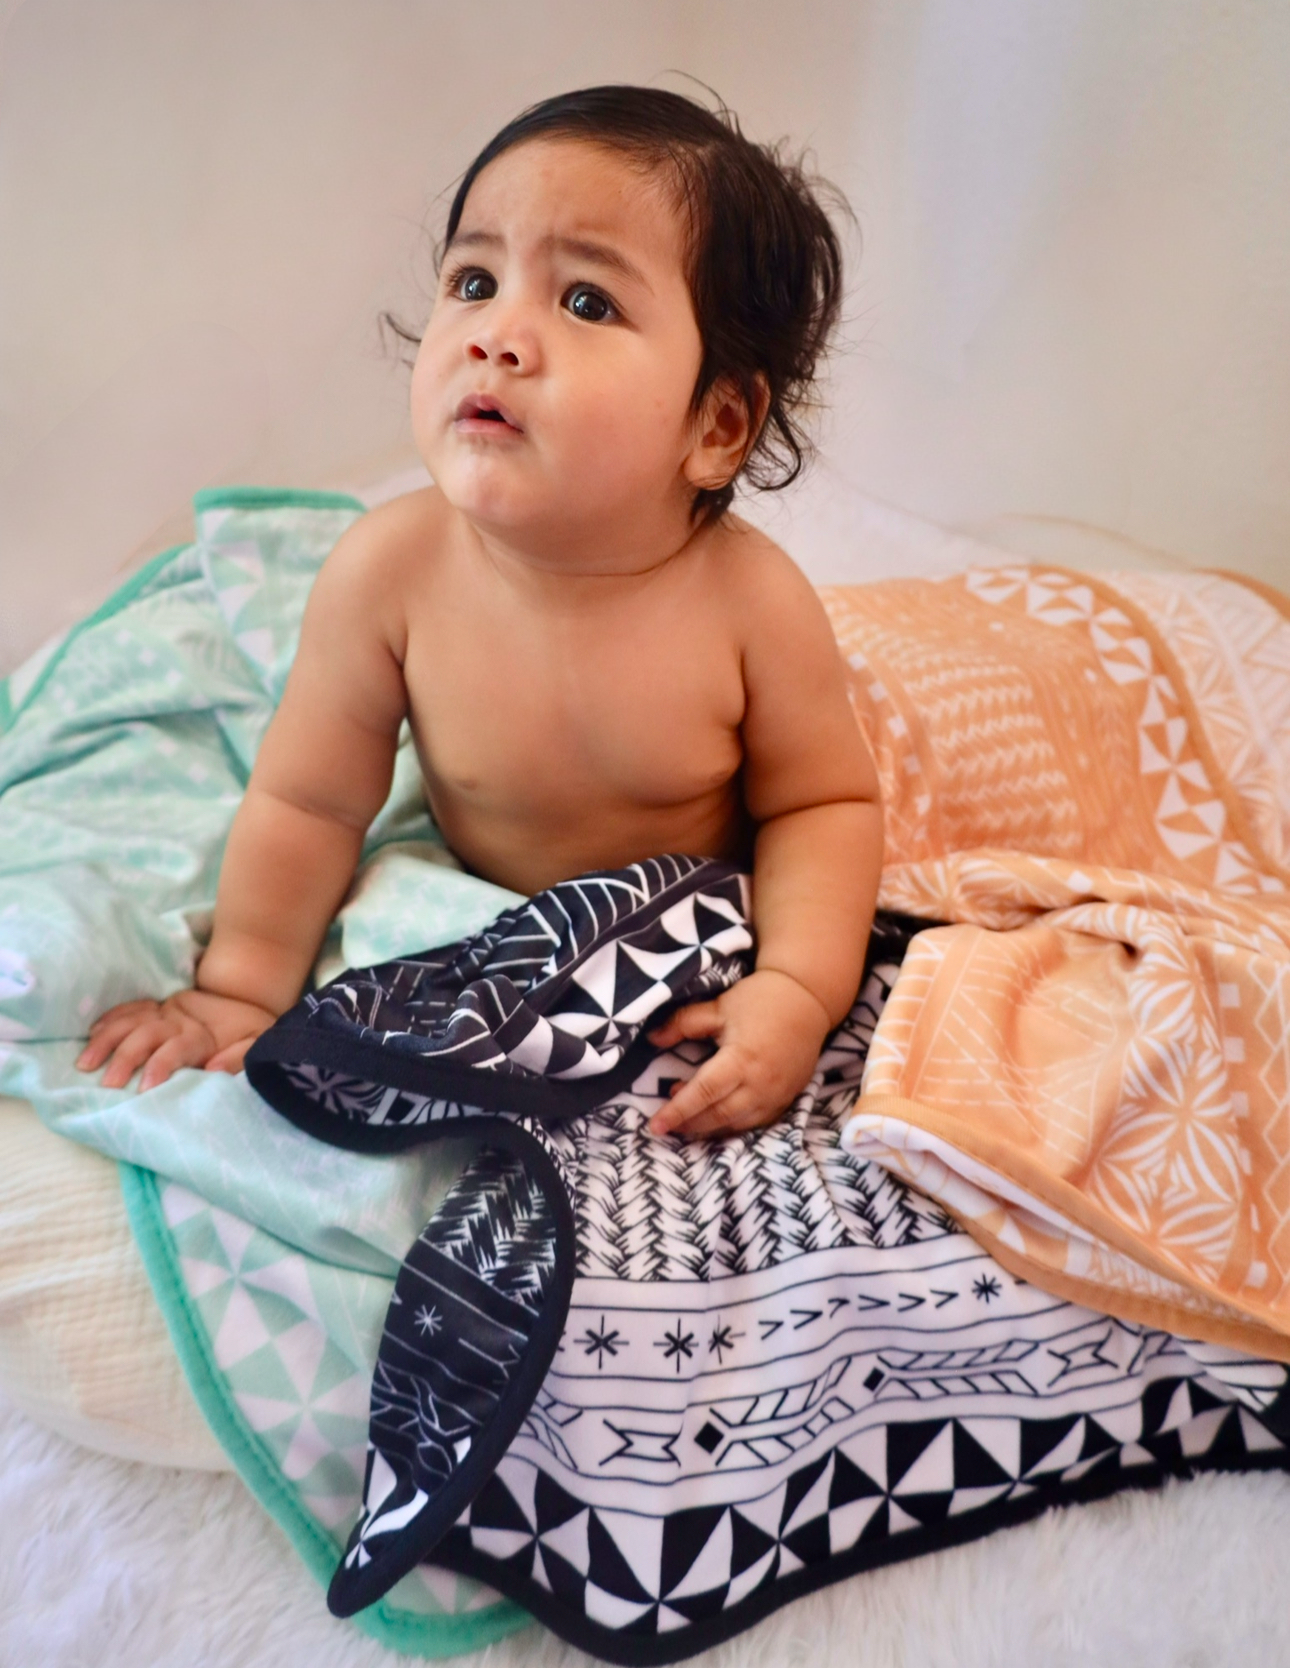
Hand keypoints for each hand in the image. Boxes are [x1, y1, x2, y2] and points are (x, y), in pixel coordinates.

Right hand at [75, 988, 278, 1091]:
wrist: (248, 996)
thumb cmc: (250, 1029)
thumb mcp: (258, 1042)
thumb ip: (240, 1056)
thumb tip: (211, 1070)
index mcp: (201, 1034)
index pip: (175, 1049)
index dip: (160, 1066)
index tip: (144, 1089)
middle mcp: (178, 1021)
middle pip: (146, 1035)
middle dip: (125, 1058)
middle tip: (107, 1084)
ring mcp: (164, 1012)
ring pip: (130, 1022)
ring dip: (105, 1040)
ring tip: (84, 1064)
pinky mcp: (158, 1007)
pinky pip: (130, 1009)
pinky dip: (110, 1018)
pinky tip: (91, 1032)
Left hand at [646, 968, 831, 1138]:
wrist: (808, 999)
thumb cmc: (761, 999)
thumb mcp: (719, 1006)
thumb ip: (683, 1023)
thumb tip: (653, 1039)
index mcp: (741, 1059)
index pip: (703, 1093)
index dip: (677, 1111)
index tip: (655, 1125)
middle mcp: (760, 1084)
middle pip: (718, 1116)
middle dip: (689, 1124)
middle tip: (666, 1124)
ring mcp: (776, 1095)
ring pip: (737, 1125)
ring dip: (708, 1129)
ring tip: (685, 1123)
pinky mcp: (787, 1099)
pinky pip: (756, 1123)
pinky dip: (732, 1127)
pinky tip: (716, 1121)